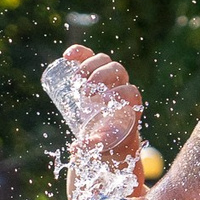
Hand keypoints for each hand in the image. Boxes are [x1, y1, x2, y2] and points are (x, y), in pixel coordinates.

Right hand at [60, 43, 144, 173]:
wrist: (106, 132)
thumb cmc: (109, 140)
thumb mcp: (103, 144)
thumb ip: (92, 145)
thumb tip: (75, 147)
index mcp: (131, 103)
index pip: (130, 91)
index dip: (119, 93)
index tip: (103, 102)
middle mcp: (122, 85)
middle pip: (117, 71)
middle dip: (101, 77)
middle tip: (84, 91)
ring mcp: (108, 77)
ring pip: (104, 61)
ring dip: (89, 65)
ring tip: (76, 80)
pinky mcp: (93, 72)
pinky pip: (89, 56)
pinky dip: (79, 53)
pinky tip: (67, 56)